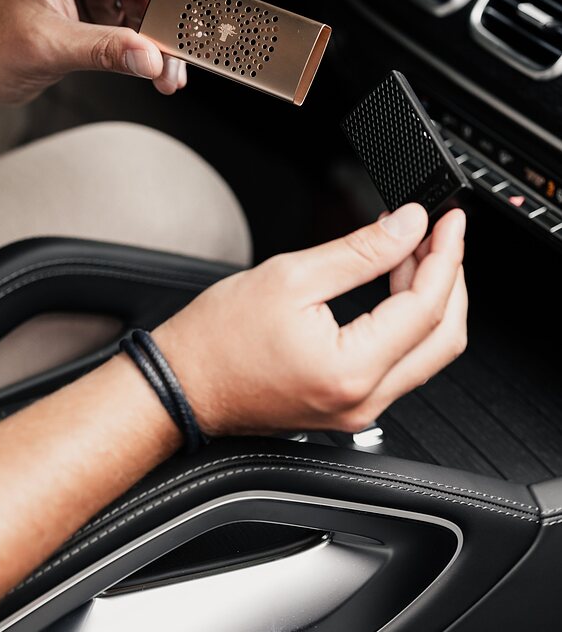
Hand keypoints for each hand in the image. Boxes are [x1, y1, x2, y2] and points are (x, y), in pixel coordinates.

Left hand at [0, 0, 219, 104]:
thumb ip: (104, 51)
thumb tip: (150, 57)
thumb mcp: (50, 46)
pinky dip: (149, 50)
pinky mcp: (94, 17)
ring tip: (168, 70)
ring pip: (144, 7)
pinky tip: (156, 69)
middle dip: (169, 16)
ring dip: (162, 41)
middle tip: (186, 44)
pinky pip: (134, 27)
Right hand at [154, 203, 467, 435]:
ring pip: (427, 351)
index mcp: (350, 369)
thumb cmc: (216, 341)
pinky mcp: (351, 406)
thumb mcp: (291, 276)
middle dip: (448, 277)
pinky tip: (395, 284)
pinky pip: (401, 362)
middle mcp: (364, 400)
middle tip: (438, 233)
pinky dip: (408, 321)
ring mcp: (360, 409)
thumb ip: (360, 252)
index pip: (425, 307)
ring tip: (413, 250)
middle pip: (442, 336)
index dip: (445, 256)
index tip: (448, 222)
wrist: (182, 385)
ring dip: (430, 298)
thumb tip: (406, 228)